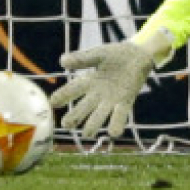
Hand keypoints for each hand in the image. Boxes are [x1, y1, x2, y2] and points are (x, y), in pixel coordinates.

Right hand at [49, 31, 173, 140]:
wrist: (137, 56)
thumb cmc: (114, 55)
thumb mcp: (98, 54)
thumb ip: (82, 59)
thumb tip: (62, 61)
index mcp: (88, 81)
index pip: (72, 90)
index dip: (62, 95)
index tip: (52, 102)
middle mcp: (97, 94)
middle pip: (83, 107)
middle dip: (75, 116)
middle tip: (65, 125)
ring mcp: (111, 100)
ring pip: (99, 115)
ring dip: (93, 124)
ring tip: (87, 134)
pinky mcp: (125, 102)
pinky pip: (120, 115)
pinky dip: (117, 123)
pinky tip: (114, 132)